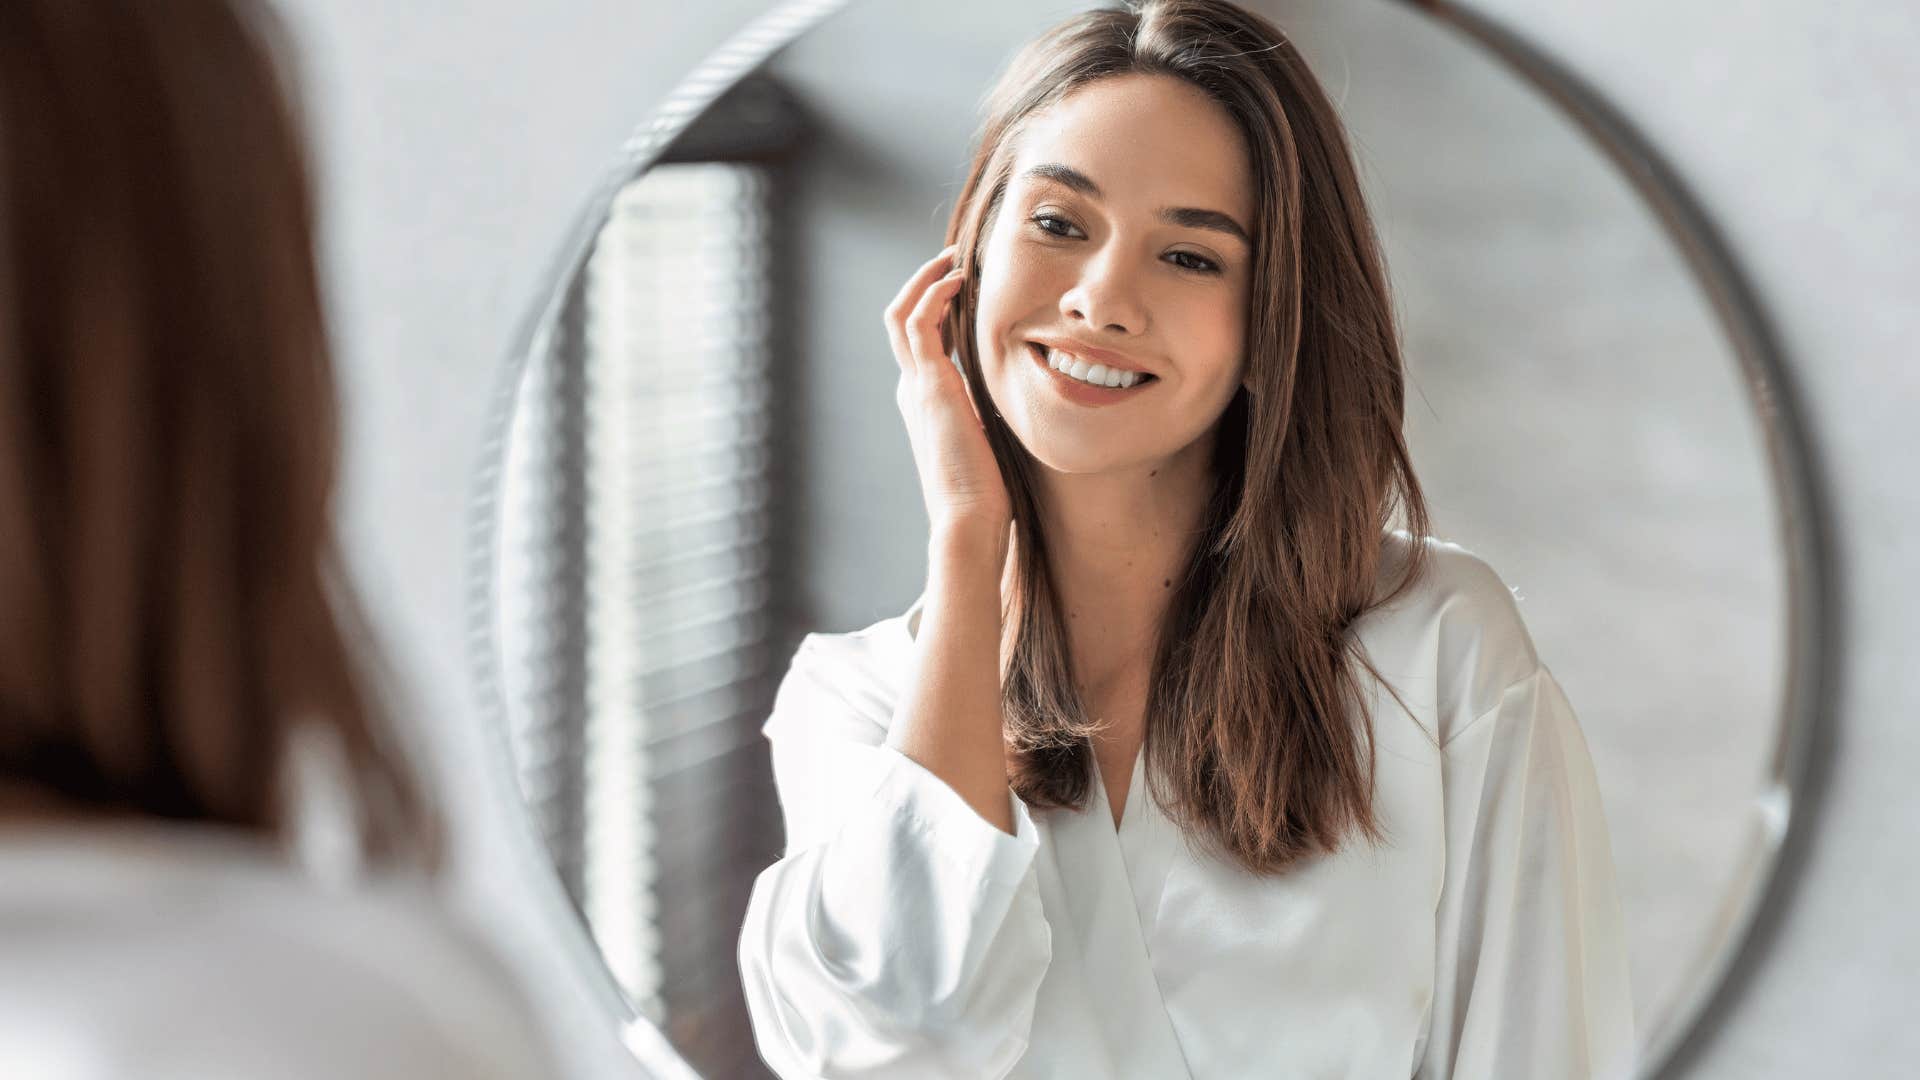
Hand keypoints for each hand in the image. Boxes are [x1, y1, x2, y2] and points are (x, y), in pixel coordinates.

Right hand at [884, 245, 1011, 542]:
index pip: (923, 342)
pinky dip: (933, 295)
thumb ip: (994, 417)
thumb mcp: (991, 442)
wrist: (968, 518)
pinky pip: (918, 323)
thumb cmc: (987, 494)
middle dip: (924, 286)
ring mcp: (916, 386)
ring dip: (924, 280)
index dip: (939, 310)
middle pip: (902, 321)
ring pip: (901, 314)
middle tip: (953, 261)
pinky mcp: (928, 385)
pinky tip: (958, 280)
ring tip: (952, 259)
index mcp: (927, 403)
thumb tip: (1019, 407)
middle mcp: (913, 390)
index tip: (965, 289)